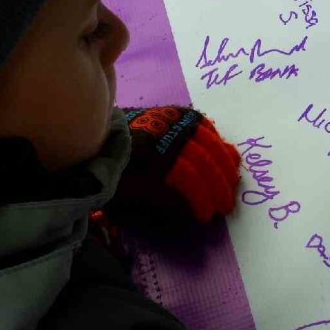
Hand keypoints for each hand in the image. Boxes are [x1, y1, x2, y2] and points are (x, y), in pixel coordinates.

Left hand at [105, 106, 240, 231]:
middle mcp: (165, 134)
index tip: (206, 217)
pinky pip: (203, 125)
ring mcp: (170, 120)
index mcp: (151, 154)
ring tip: (232, 184)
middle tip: (226, 206)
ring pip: (208, 142)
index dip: (200, 199)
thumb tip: (189, 214)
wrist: (97, 138)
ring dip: (224, 167)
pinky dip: (217, 142)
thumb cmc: (113, 172)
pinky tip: (226, 156)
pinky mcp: (173, 113)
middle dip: (218, 187)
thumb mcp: (128, 194)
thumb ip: (159, 203)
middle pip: (202, 161)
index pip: (187, 178)